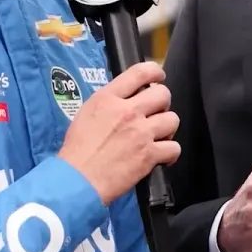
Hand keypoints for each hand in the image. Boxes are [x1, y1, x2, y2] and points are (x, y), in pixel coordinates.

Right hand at [58, 61, 179, 204]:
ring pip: (172, 119)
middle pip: (162, 94)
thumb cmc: (77, 150)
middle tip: (156, 112)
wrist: (78, 179)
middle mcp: (128, 111)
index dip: (155, 71)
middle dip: (162, 102)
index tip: (159, 76)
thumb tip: (126, 99)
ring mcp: (141, 133)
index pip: (139, 72)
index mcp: (108, 98)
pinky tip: (162, 156)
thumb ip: (109, 103)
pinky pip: (174, 148)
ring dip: (167, 127)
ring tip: (158, 135)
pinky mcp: (149, 155)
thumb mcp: (86, 114)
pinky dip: (170, 153)